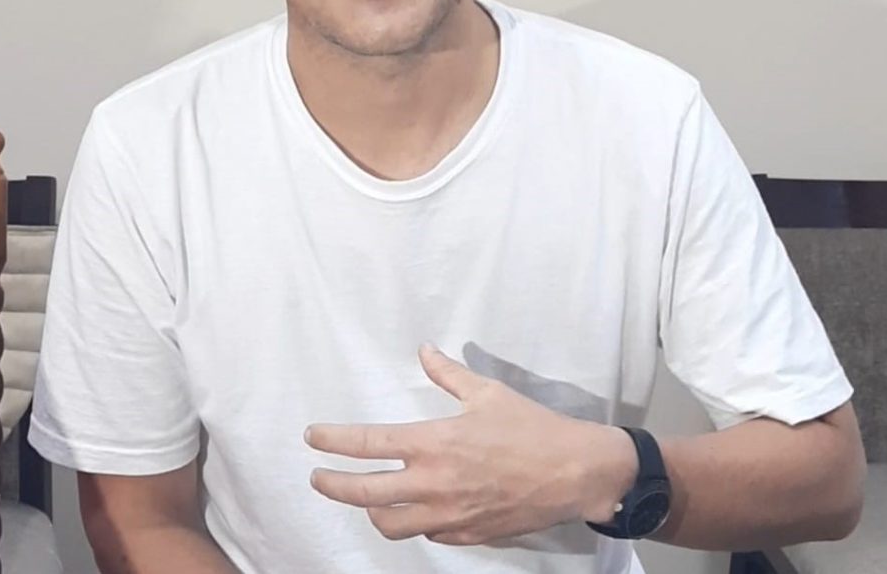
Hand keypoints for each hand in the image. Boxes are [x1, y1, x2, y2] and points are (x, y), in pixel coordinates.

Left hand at [305, 344, 636, 544]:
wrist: (574, 472)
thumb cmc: (531, 427)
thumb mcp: (487, 393)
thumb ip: (448, 374)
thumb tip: (424, 351)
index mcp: (435, 444)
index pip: (369, 443)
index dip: (334, 441)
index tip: (313, 438)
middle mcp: (434, 484)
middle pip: (365, 493)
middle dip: (333, 486)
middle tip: (318, 477)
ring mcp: (448, 516)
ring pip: (390, 524)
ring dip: (371, 510)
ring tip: (366, 497)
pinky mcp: (467, 535)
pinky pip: (427, 534)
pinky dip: (413, 522)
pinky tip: (415, 510)